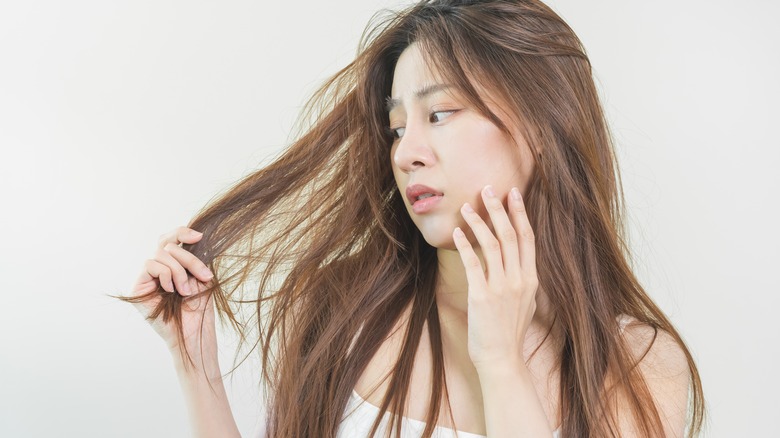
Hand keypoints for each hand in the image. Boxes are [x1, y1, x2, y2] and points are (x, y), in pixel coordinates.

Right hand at [130, 226, 216, 355]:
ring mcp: (147, 277)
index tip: (199, 236)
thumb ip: (193, 256)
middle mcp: (158, 268)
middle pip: (168, 244)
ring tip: (187, 291)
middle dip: (189, 258)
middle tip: (204, 276)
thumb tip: (195, 235)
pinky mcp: (138, 286)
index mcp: (173, 264)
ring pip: (161, 253)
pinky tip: (172, 291)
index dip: (182, 232)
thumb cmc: (199, 309)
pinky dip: (166, 275)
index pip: (171, 239)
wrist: (193, 332)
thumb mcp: (200, 277)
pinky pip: (151, 265)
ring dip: (179, 271)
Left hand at [452, 185, 538, 371]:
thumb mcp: (525, 304)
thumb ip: (522, 282)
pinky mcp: (482, 296)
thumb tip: (518, 264)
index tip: (514, 193)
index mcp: (531, 279)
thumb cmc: (509, 333)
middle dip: (500, 209)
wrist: (502, 359)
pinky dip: (465, 246)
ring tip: (467, 206)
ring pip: (492, 245)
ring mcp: (502, 287)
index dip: (521, 213)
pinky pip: (474, 264)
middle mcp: (519, 280)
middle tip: (489, 189)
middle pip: (511, 235)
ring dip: (478, 222)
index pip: (528, 238)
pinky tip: (456, 233)